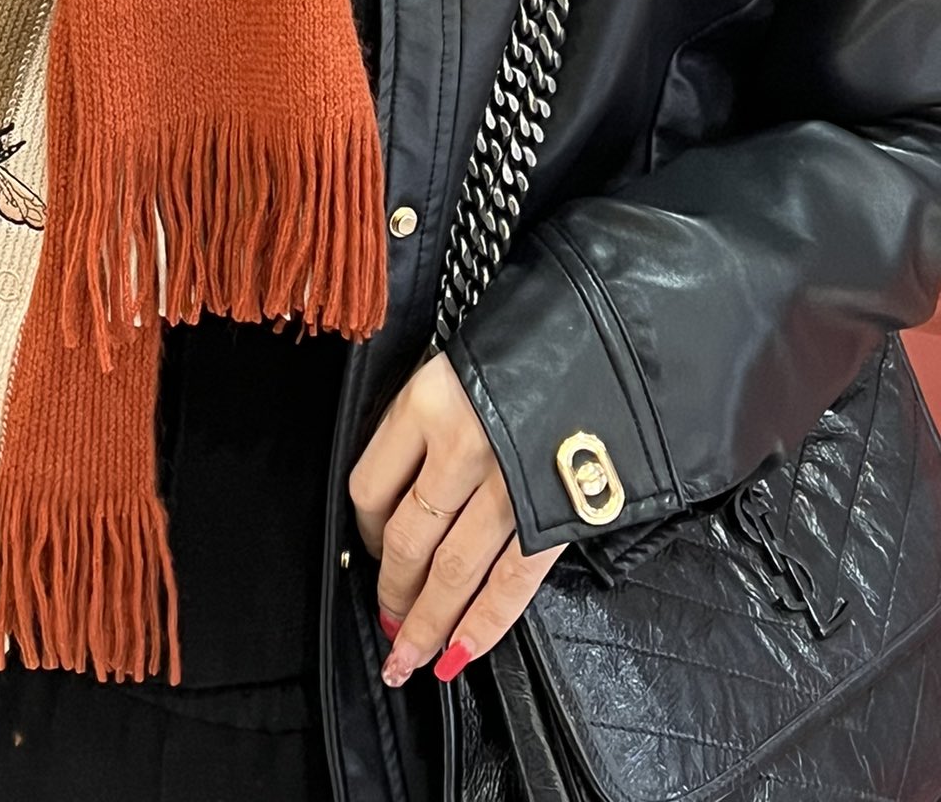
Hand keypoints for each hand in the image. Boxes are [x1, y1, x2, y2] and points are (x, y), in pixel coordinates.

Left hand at [349, 348, 565, 686]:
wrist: (621, 328)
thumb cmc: (538, 338)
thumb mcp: (461, 358)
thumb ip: (427, 420)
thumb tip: (400, 490)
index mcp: (427, 401)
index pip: (369, 486)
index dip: (362, 531)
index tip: (366, 549)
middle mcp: (461, 445)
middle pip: (406, 540)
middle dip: (394, 592)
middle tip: (388, 622)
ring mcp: (508, 482)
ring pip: (451, 570)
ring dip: (428, 622)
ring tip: (411, 656)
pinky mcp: (555, 510)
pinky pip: (512, 581)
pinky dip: (484, 623)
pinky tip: (462, 652)